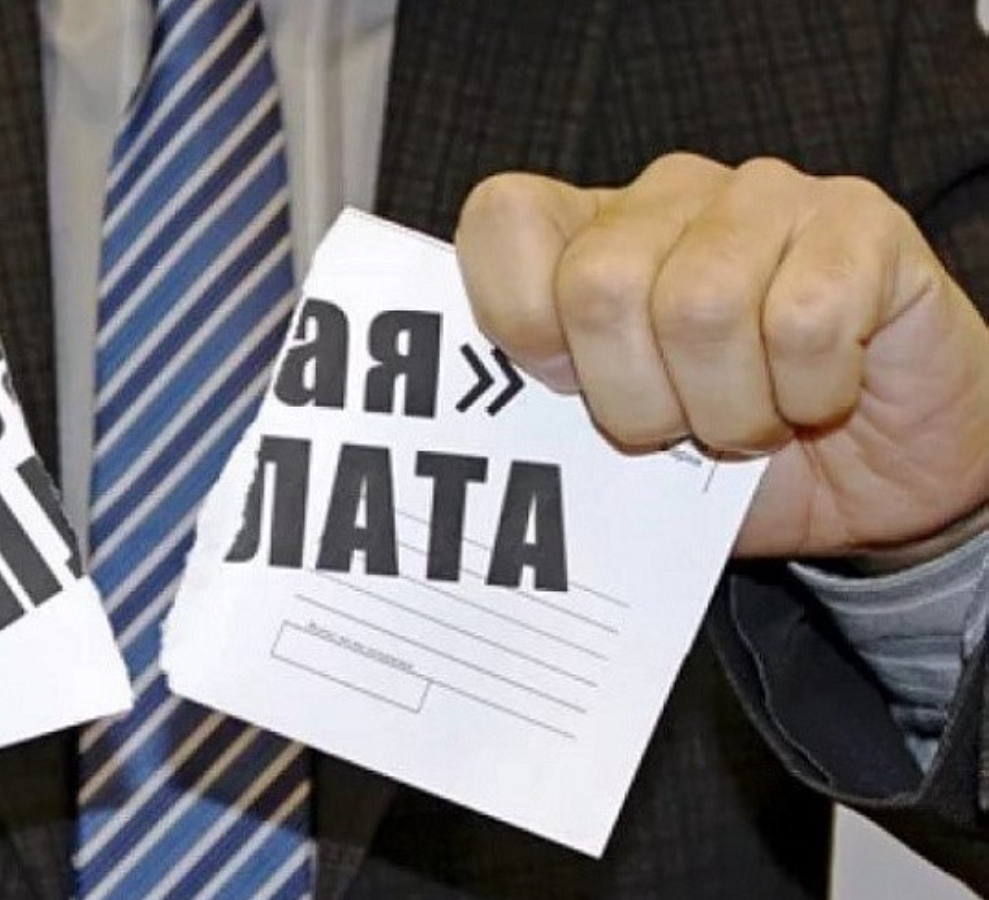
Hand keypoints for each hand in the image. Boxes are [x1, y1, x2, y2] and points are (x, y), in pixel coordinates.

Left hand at [455, 153, 988, 561]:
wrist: (869, 479)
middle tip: (679, 431)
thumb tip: (483, 426)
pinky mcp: (857, 222)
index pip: (501, 220)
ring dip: (730, 412)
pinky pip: (805, 321)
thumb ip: (542, 419)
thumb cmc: (721, 462)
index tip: (562, 386)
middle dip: (634, 401)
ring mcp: (763, 197)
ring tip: (753, 423)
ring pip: (701, 307)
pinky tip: (820, 394)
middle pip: (598, 286)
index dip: (518, 317)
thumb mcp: (611, 454)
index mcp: (583, 234)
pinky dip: (810, 392)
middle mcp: (664, 196)